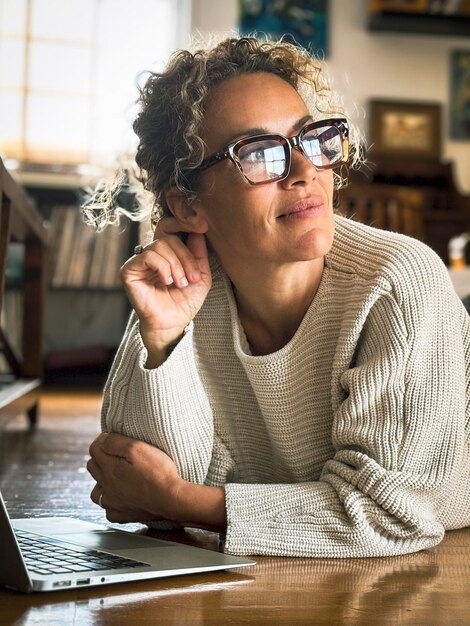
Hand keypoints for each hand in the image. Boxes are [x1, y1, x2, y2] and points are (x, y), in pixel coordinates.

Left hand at [87, 433, 226, 530]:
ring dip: (101, 482)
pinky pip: (108, 510)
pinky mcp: (122, 515)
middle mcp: (107, 486)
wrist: (171, 498)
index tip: (114, 438)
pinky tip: (120, 497)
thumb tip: (102, 439)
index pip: (94, 449)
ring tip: (114, 476)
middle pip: (93, 467)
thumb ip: (115, 442)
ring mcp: (113, 503)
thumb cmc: (157, 472)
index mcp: (109, 468)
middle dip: (101, 458)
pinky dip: (111, 503)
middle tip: (116, 454)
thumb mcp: (137, 447)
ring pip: (96, 491)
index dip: (103, 440)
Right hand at [120, 218, 211, 362]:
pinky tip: (166, 281)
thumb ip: (199, 252)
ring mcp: (139, 261)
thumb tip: (199, 229)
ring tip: (180, 283)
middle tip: (192, 278)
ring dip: (176, 265)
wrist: (173, 323)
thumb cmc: (185, 302)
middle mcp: (151, 254)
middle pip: (169, 237)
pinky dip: (162, 267)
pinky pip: (148, 255)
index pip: (172, 228)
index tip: (202, 226)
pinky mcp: (129, 270)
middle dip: (185, 257)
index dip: (185, 223)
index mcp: (167, 253)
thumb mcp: (201, 275)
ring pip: (160, 245)